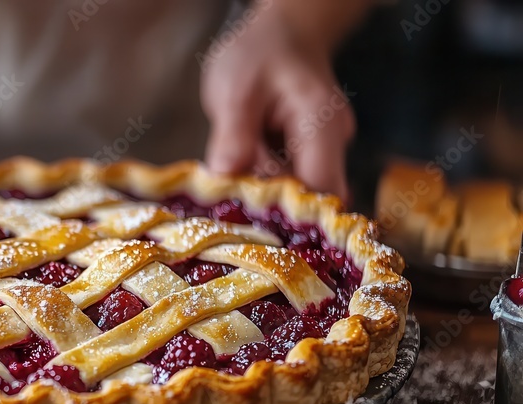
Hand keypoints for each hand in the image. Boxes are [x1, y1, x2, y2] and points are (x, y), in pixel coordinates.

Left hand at [201, 11, 354, 199]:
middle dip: (267, 204)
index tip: (248, 217)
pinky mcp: (306, 155)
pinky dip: (261, 181)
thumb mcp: (235, 89)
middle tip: (228, 195)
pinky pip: (285, 180)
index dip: (287, 214)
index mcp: (321, 126)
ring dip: (260, 191)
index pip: (318, 190)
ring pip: (293, 191)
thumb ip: (233, 135)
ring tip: (232, 171)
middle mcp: (332, 144)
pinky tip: (239, 168)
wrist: (281, 32)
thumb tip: (224, 178)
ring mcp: (323, 151)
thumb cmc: (259, 53)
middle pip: (307, 197)